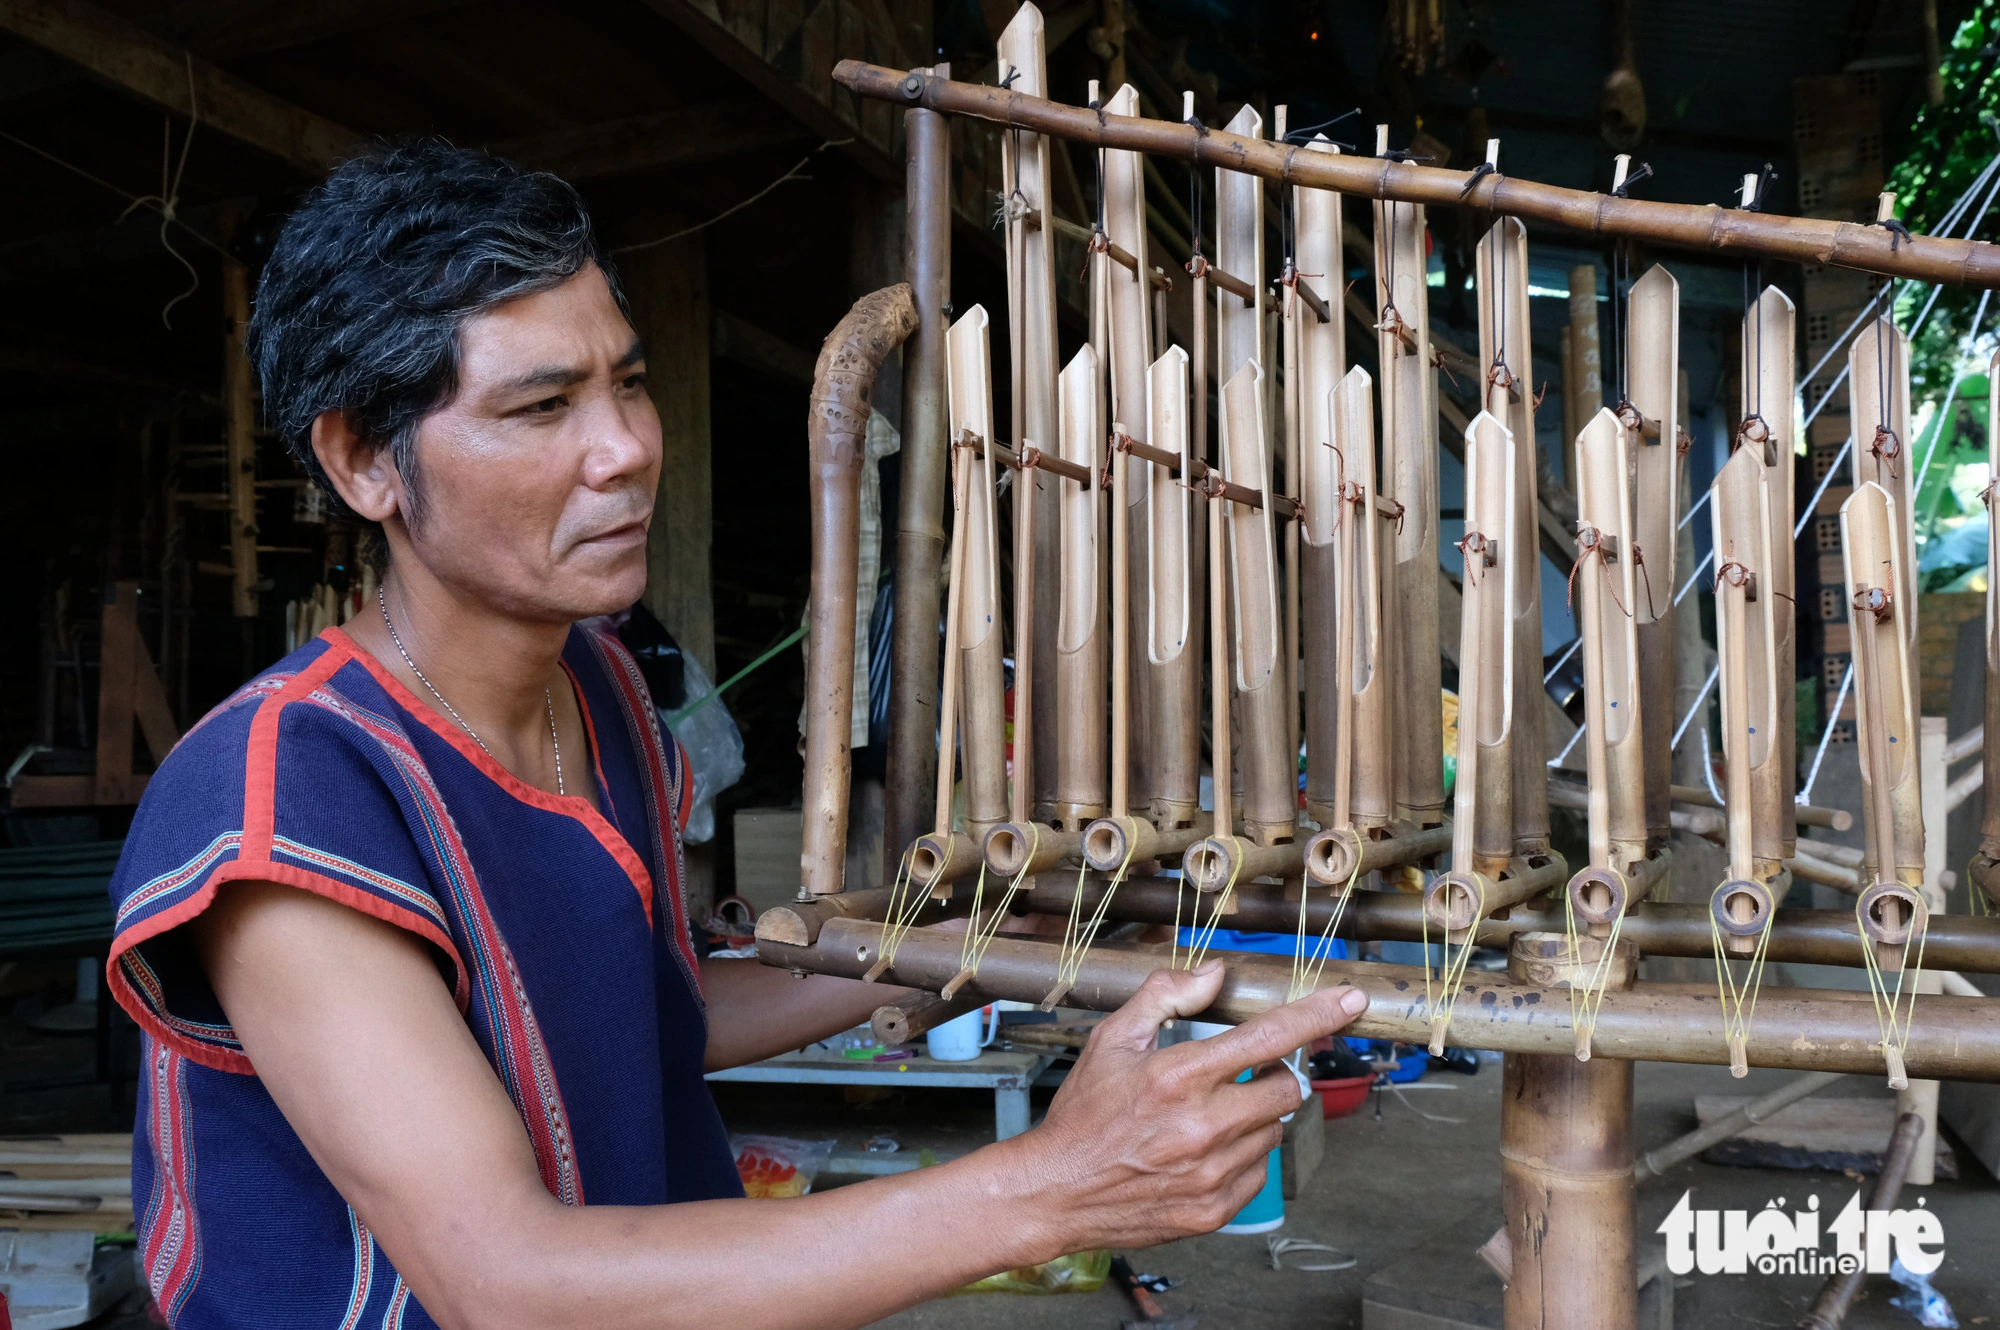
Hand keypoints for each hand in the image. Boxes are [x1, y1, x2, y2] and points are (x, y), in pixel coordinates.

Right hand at [1005, 963, 1368, 1254]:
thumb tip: (1215, 972)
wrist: (1056, 1193)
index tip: (1351, 1000)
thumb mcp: (1111, 1040)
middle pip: (1289, 1090)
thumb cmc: (1083, 1114)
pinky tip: (1205, 1151)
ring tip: (1210, 1117)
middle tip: (1245, 1074)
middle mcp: (1204, 1125)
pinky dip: (1244, 1156)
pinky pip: (1260, 1172)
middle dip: (1276, 1075)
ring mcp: (1213, 1172)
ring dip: (1256, 1116)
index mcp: (1181, 1076)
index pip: (1269, 1037)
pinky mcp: (1215, 1209)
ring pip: (1274, 1131)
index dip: (1317, 1014)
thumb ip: (1165, 997)